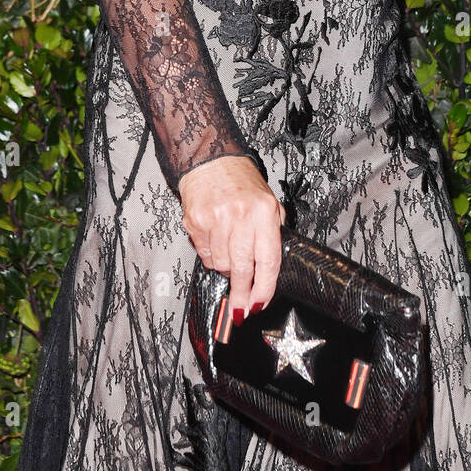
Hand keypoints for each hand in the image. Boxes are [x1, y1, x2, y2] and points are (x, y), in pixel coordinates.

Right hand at [178, 154, 285, 321]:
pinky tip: (214, 240)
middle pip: (243, 269)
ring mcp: (217, 219)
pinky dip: (209, 255)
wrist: (211, 160)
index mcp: (265, 212)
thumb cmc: (241, 182)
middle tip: (240, 310)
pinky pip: (204, 254)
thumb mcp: (268, 202)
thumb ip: (273, 232)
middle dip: (242, 295)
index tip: (259, 304)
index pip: (269, 260)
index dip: (264, 289)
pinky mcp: (196, 221)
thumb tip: (271, 268)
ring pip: (221, 264)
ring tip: (228, 252)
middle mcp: (242, 216)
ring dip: (225, 267)